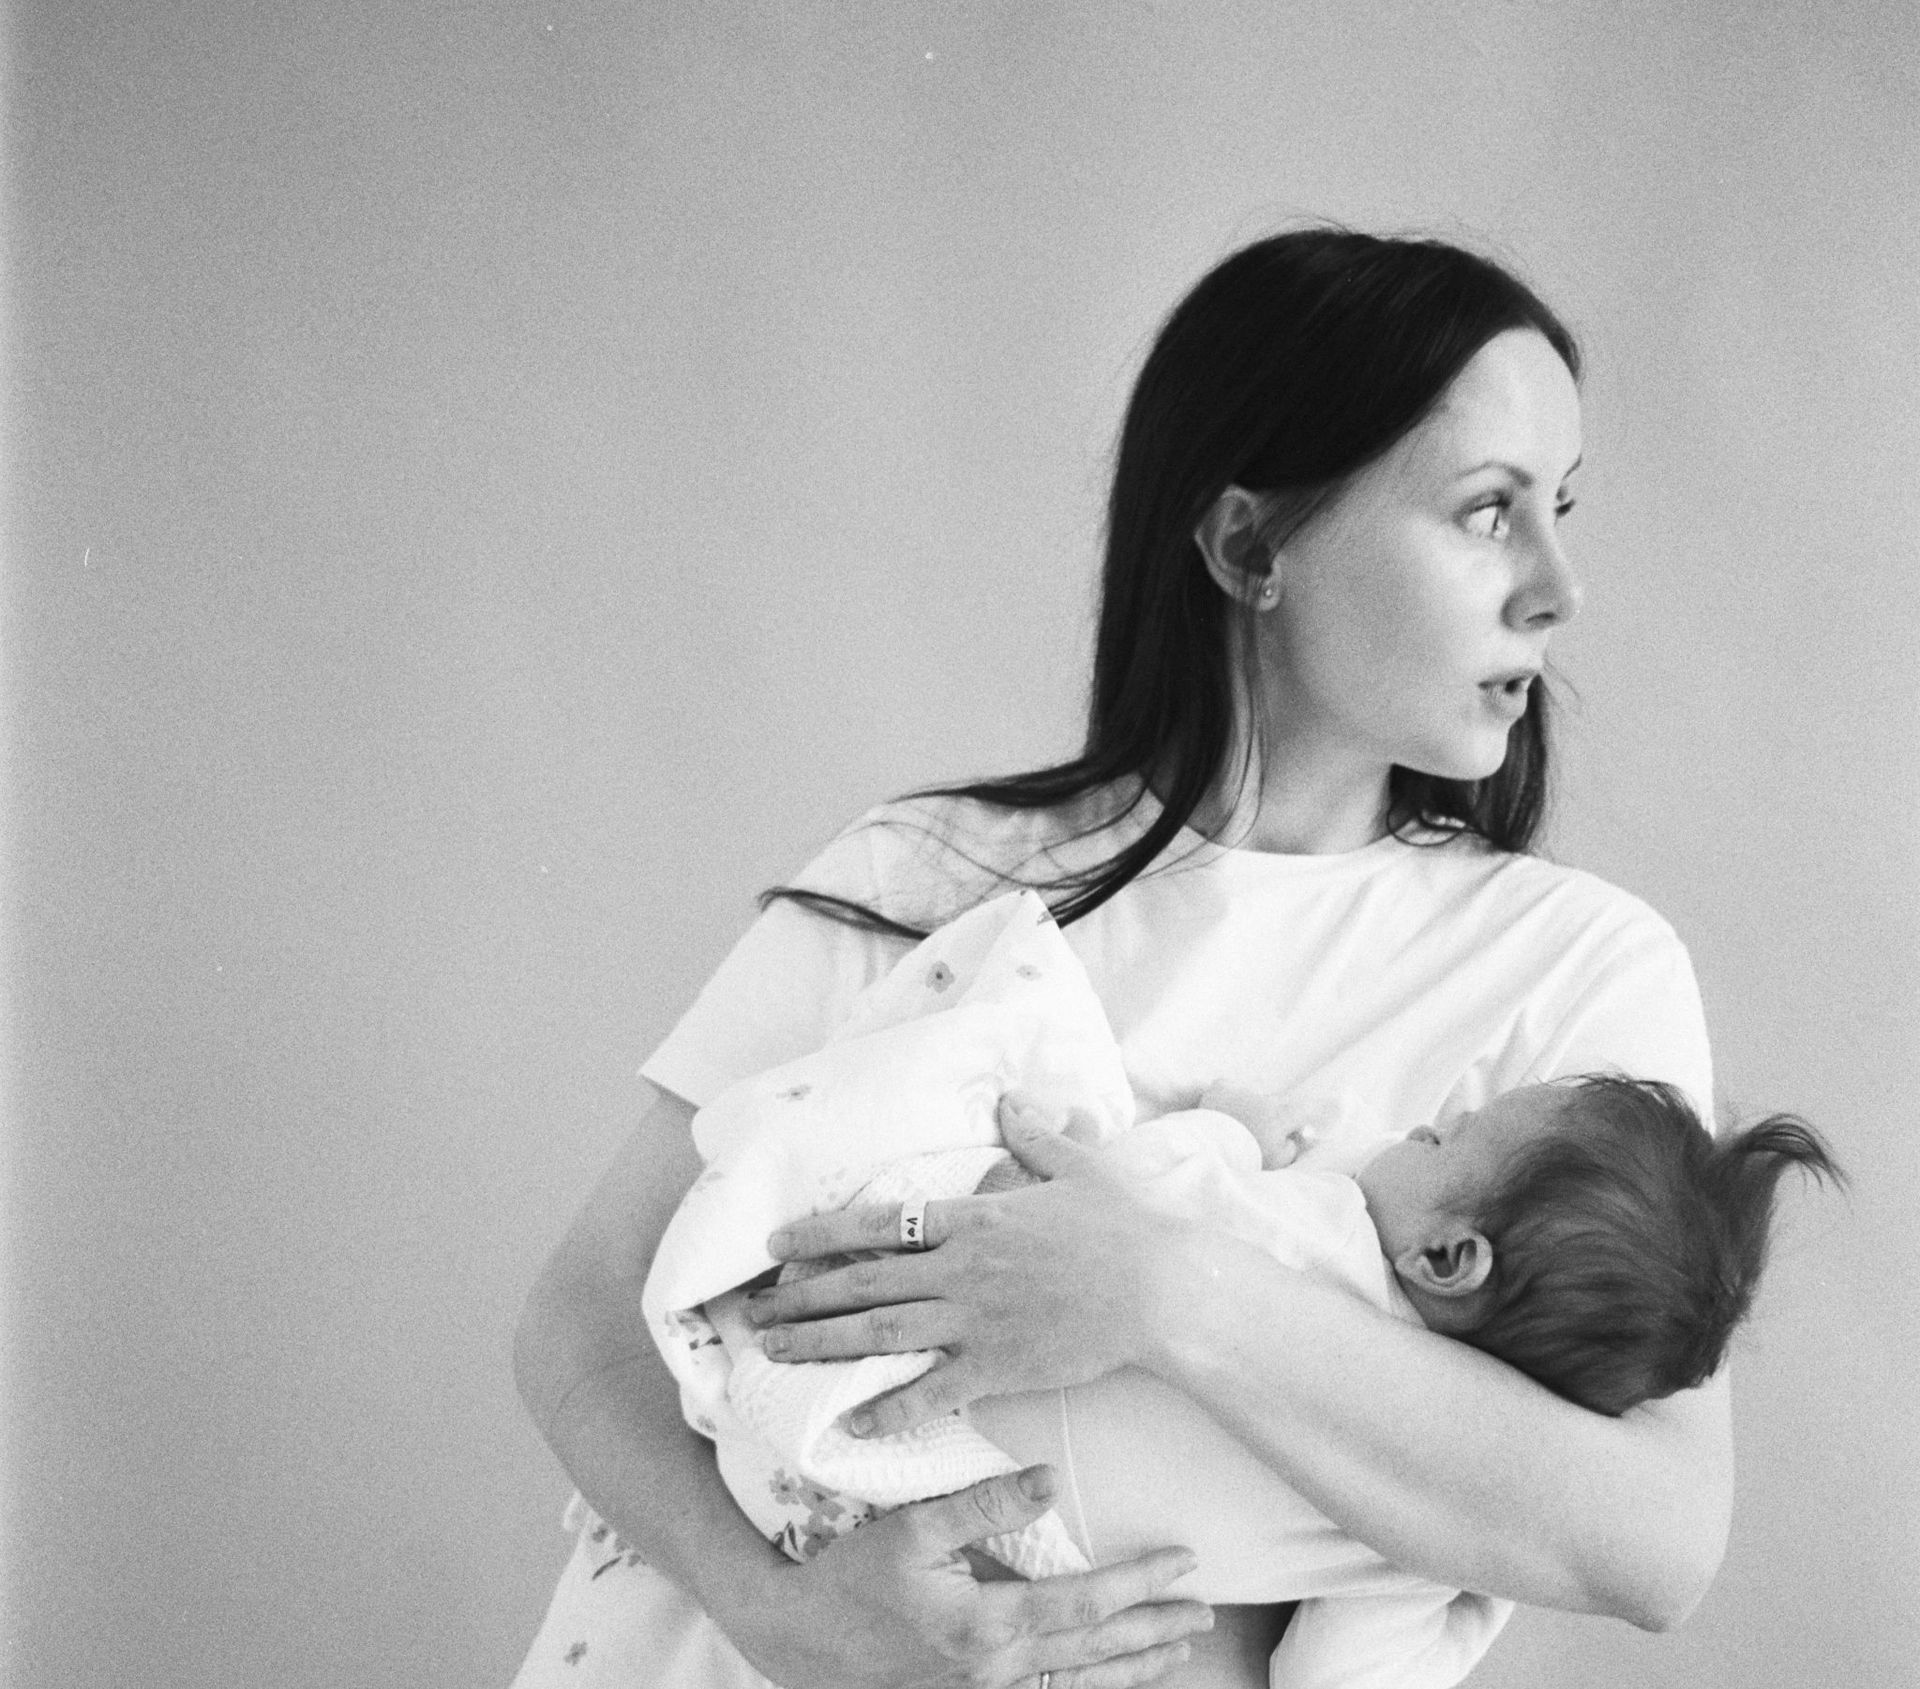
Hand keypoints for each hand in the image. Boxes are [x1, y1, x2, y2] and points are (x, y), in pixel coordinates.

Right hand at [735, 1465, 1210, 1688]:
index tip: (1184, 1562)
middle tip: (1203, 1614)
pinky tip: (1102, 1682)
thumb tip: (1049, 1480)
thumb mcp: (910, 1528)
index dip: (1140, 1583)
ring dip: (1131, 1671)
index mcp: (988, 1628)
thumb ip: (983, 1504)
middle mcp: (997, 1676)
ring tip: (1174, 1653)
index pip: (1087, 1605)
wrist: (794, 1642)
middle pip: (1096, 1655)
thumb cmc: (849, 1578)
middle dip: (1154, 1633)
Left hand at [751, 1099, 1198, 1435]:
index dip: (822, 1233)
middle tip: (753, 1313)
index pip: (880, 1222)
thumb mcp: (1077, 1167)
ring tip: (775, 1354)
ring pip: (881, 1333)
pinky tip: (851, 1424)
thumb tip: (1009, 1100)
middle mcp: (962, 1268)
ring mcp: (976, 1320)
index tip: (777, 1244)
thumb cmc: (1124, 1226)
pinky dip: (889, 1409)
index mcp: (974, 1218)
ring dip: (822, 1344)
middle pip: (863, 1281)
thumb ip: (1033, 1136)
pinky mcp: (999, 1366)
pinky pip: (932, 1391)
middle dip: (801, 1296)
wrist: (1162, 1289)